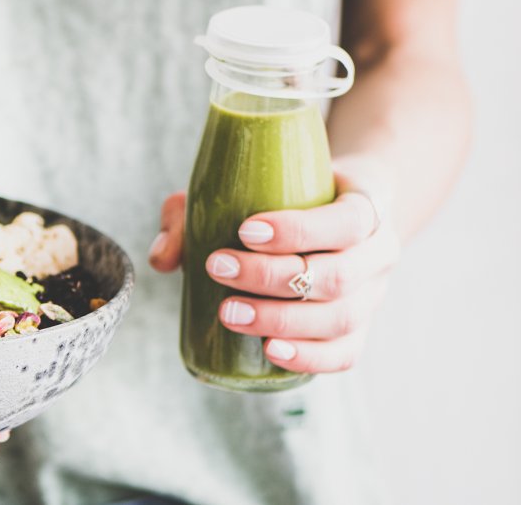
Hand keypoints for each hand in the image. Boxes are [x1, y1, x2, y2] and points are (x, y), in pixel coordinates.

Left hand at [149, 172, 399, 372]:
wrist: (337, 207)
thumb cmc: (285, 195)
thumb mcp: (246, 186)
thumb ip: (194, 214)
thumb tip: (163, 259)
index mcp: (368, 205)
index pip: (347, 222)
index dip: (298, 231)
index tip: (244, 231)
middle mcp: (379, 254)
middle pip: (337, 276)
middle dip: (271, 278)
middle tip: (217, 269)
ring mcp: (373, 296)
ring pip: (340, 319)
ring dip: (279, 320)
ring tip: (227, 312)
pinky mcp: (359, 330)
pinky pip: (344, 354)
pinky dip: (308, 357)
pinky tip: (269, 352)